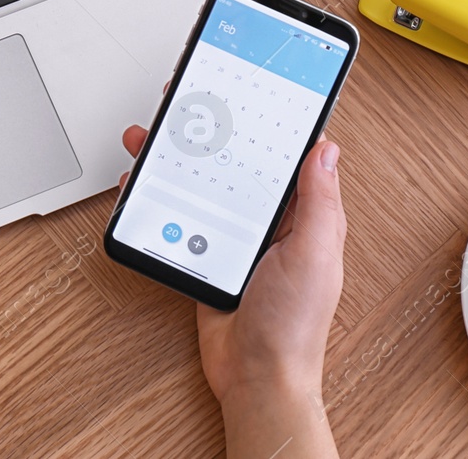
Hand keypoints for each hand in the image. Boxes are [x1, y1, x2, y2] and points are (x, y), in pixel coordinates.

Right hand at [119, 126, 345, 406]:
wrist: (255, 378)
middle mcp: (266, 219)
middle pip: (233, 160)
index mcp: (299, 213)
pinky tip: (141, 184)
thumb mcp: (314, 255)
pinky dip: (158, 196)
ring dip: (175, 157)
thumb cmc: (294, 327)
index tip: (244, 89)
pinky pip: (180, 215)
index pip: (283, 153)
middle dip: (207, 129)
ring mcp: (232, 235)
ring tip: (149, 136)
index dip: (264, 119)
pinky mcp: (204, 253)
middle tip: (182, 101)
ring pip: (200, 182)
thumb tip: (326, 149)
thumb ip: (317, 202)